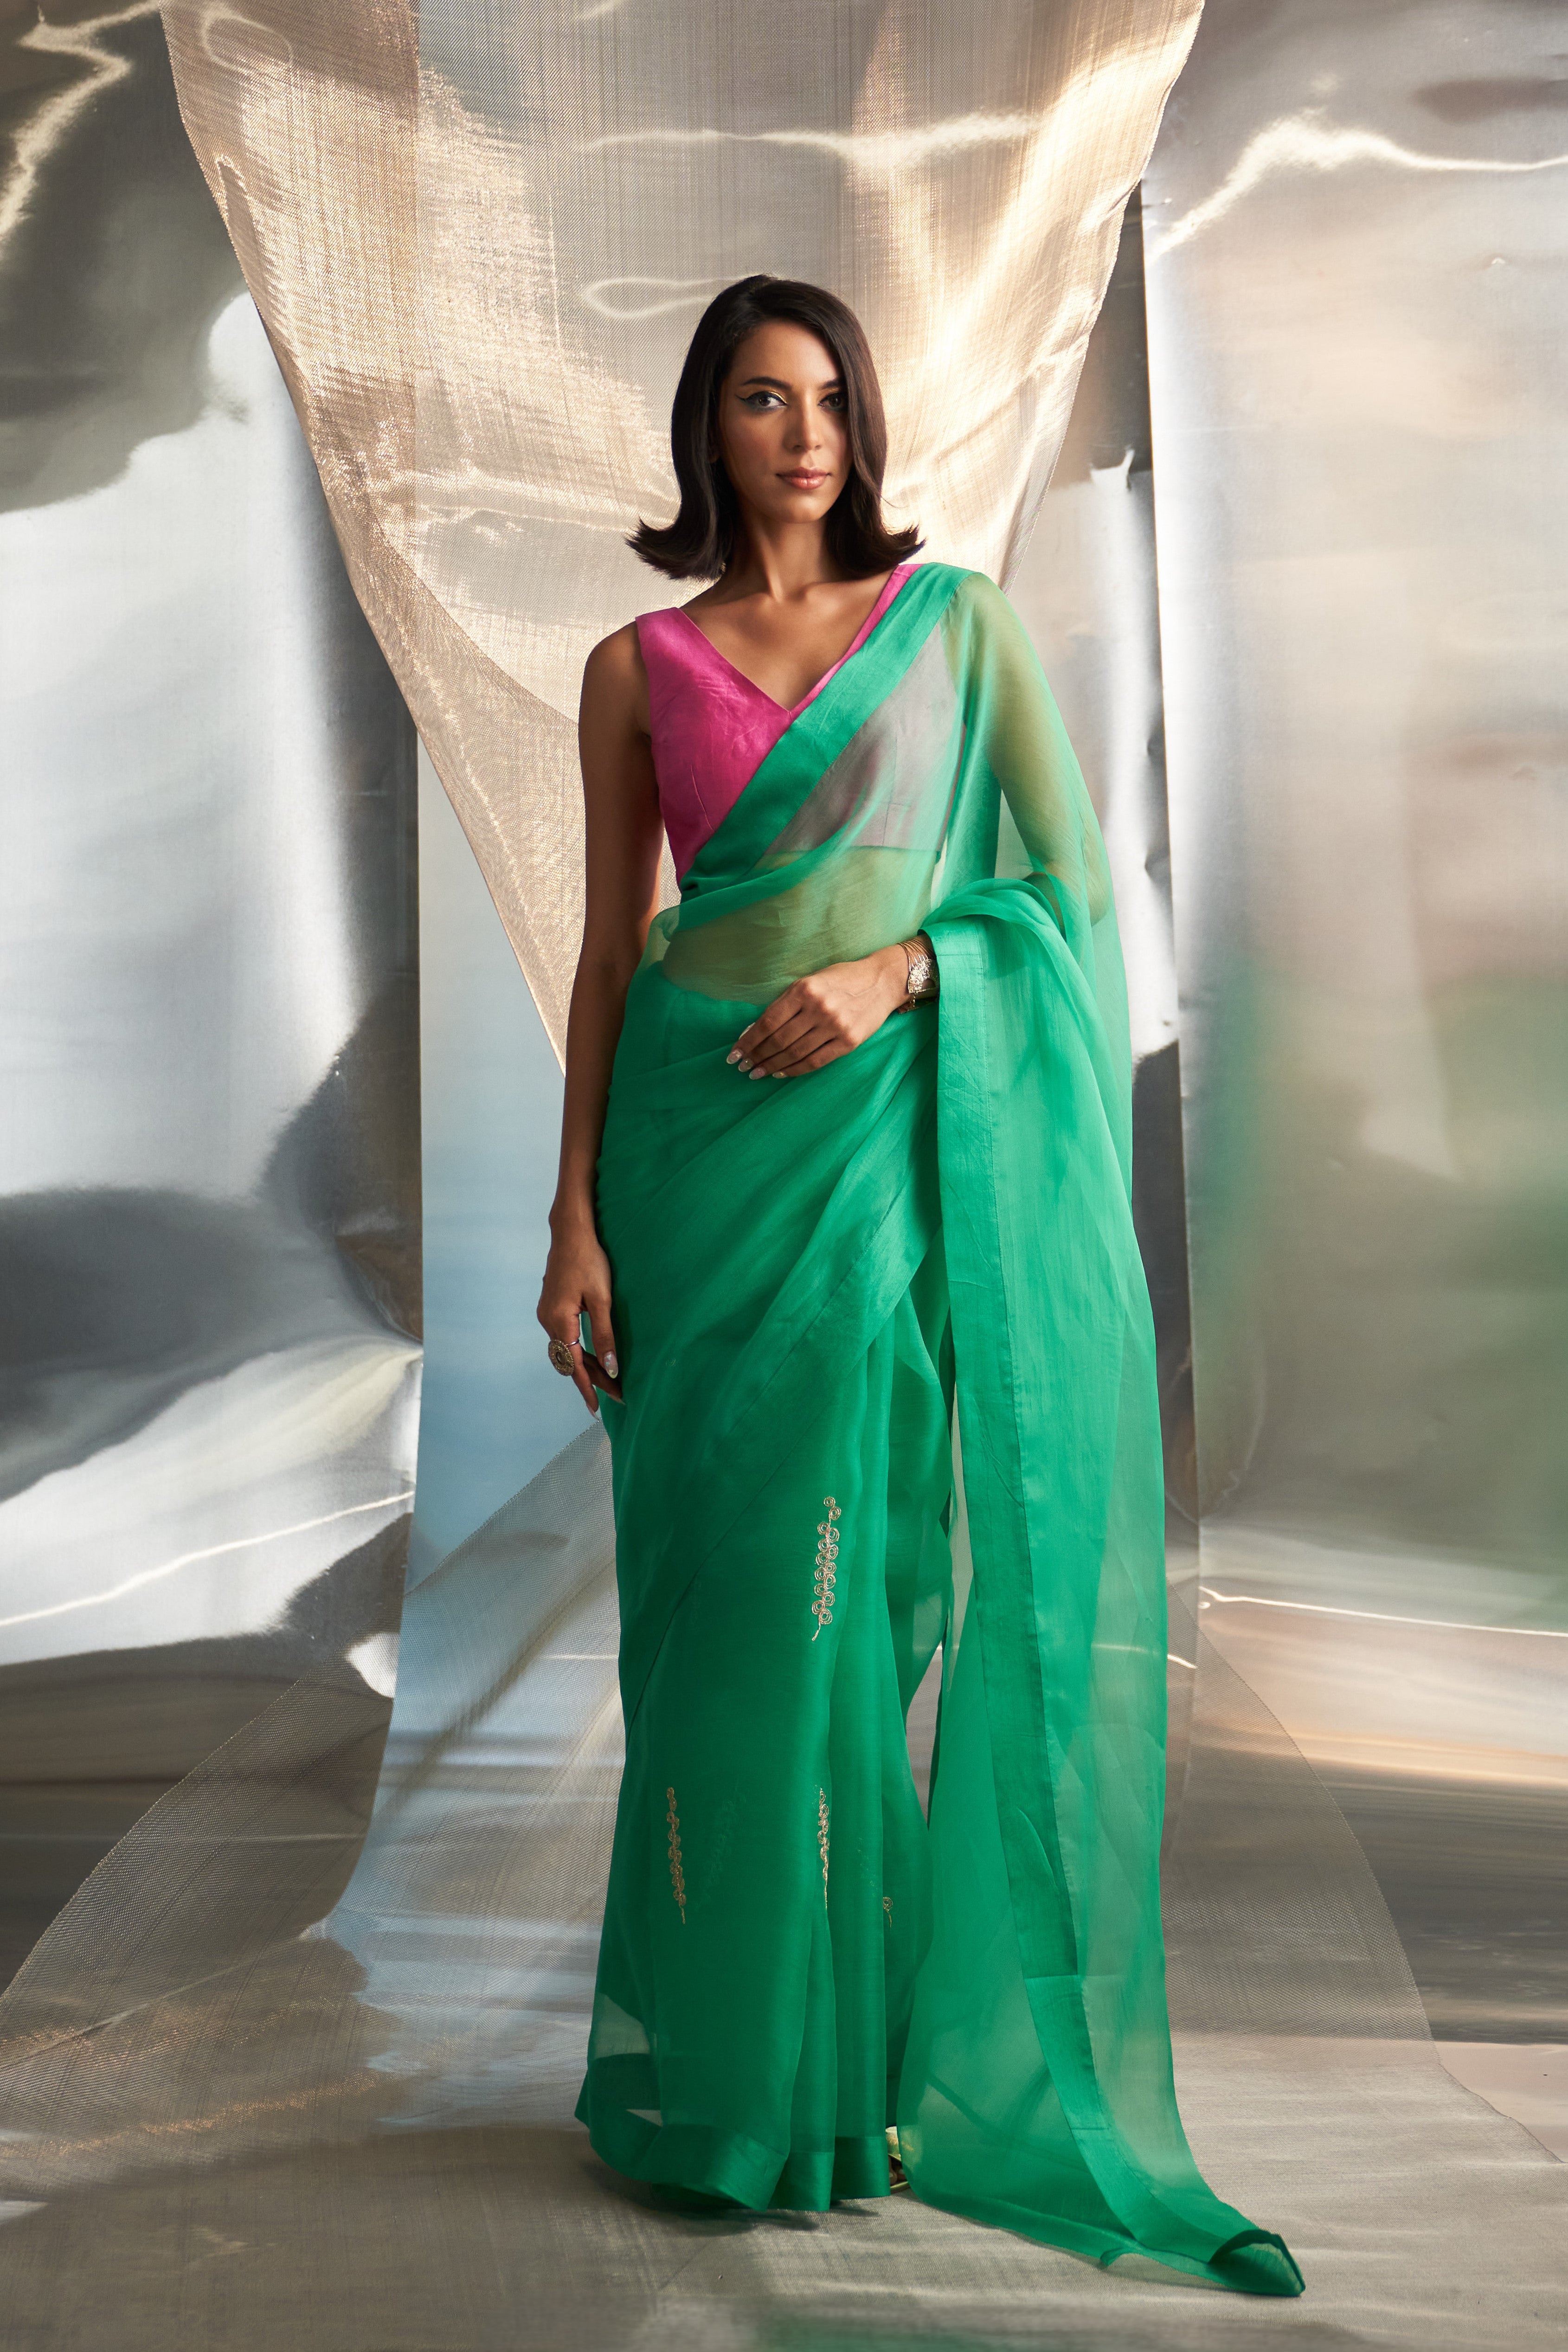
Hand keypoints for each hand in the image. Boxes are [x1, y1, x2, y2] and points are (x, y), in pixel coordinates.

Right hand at [537, 1221, 621, 1412]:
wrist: (570, 1232)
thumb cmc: (589, 1260)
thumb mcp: (602, 1300)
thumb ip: (605, 1335)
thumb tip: (611, 1369)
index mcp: (558, 1321)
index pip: (574, 1365)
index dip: (587, 1388)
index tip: (597, 1409)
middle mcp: (547, 1321)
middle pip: (569, 1360)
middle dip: (592, 1379)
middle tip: (617, 1395)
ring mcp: (547, 1314)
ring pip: (567, 1349)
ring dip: (586, 1364)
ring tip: (609, 1380)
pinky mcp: (551, 1307)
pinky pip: (565, 1337)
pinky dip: (580, 1349)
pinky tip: (594, 1356)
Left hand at [728, 944, 908, 1078]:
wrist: (882, 981)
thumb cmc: (841, 979)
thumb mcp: (810, 981)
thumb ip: (785, 1003)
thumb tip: (754, 1030)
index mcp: (804, 989)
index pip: (768, 1022)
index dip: (749, 1041)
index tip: (735, 1053)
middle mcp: (818, 1008)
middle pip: (778, 1040)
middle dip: (756, 1056)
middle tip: (743, 1067)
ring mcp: (835, 1026)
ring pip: (794, 1054)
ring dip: (771, 1066)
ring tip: (757, 1072)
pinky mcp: (849, 1041)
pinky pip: (815, 1061)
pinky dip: (795, 1069)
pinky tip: (780, 1072)